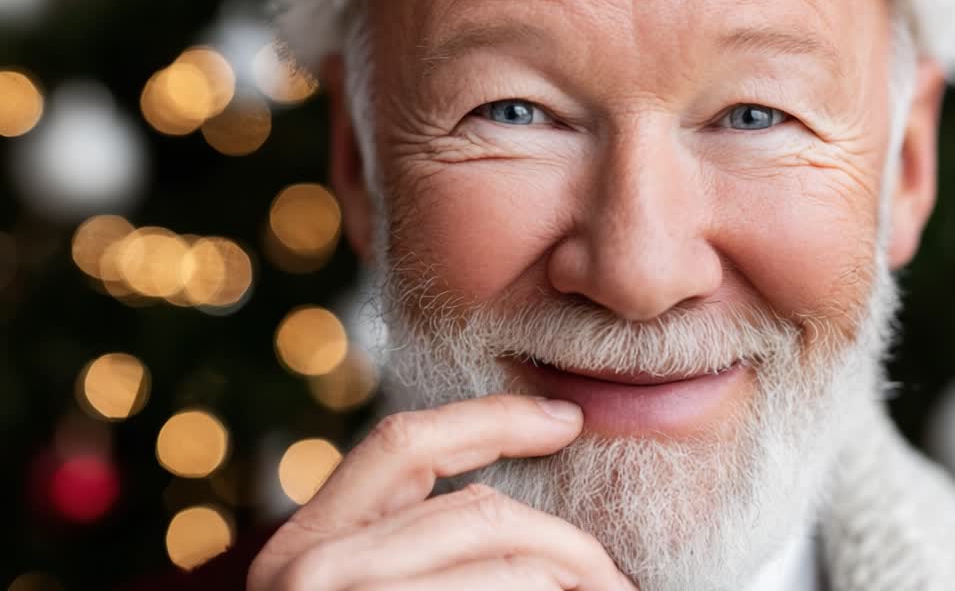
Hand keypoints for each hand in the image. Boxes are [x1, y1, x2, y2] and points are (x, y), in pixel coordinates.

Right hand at [247, 394, 635, 589]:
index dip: (491, 419)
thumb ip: (408, 547)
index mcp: (305, 542)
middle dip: (564, 538)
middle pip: (478, 511)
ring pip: (503, 563)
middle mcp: (312, 568)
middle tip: (611, 575)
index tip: (564, 418)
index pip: (405, 443)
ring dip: (570, 577)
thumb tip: (515, 520)